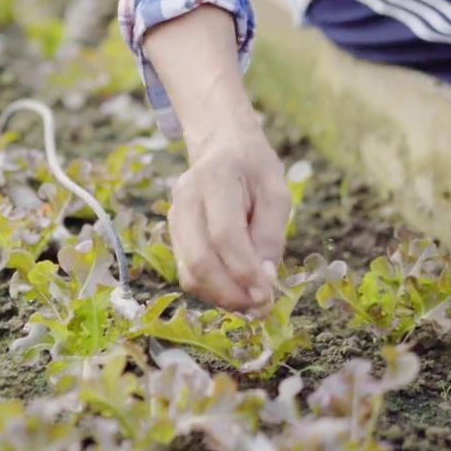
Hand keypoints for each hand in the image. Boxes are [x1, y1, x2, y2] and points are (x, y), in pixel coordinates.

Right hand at [169, 120, 290, 314]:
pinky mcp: (173, 232)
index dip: (244, 271)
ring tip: (251, 304)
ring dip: (221, 297)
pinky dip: (212, 289)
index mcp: (216, 176)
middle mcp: (186, 197)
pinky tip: (236, 291)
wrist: (220, 143)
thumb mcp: (276, 191)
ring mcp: (174, 215)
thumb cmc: (253, 165)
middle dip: (231, 293)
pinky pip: (188, 270)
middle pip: (200, 260)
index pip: (224, 235)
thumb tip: (265, 279)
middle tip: (260, 307)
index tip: (267, 294)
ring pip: (189, 272)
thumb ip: (270, 233)